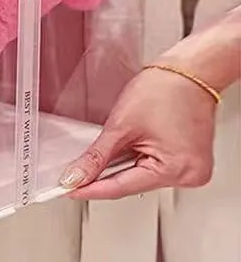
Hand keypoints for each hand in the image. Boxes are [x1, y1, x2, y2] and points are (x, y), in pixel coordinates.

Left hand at [59, 66, 217, 199]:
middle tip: (78, 169)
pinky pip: (155, 165)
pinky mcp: (189, 160)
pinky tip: (132, 143)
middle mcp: (189, 175)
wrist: (188, 71)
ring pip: (143, 174)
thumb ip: (97, 155)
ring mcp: (192, 169)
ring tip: (118, 141)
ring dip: (123, 164)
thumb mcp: (121, 125)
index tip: (69, 190)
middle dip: (106, 174)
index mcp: (175, 170)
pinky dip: (138, 157)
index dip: (91, 189)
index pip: (122, 187)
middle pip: (133, 183)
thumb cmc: (164, 90)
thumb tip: (78, 175)